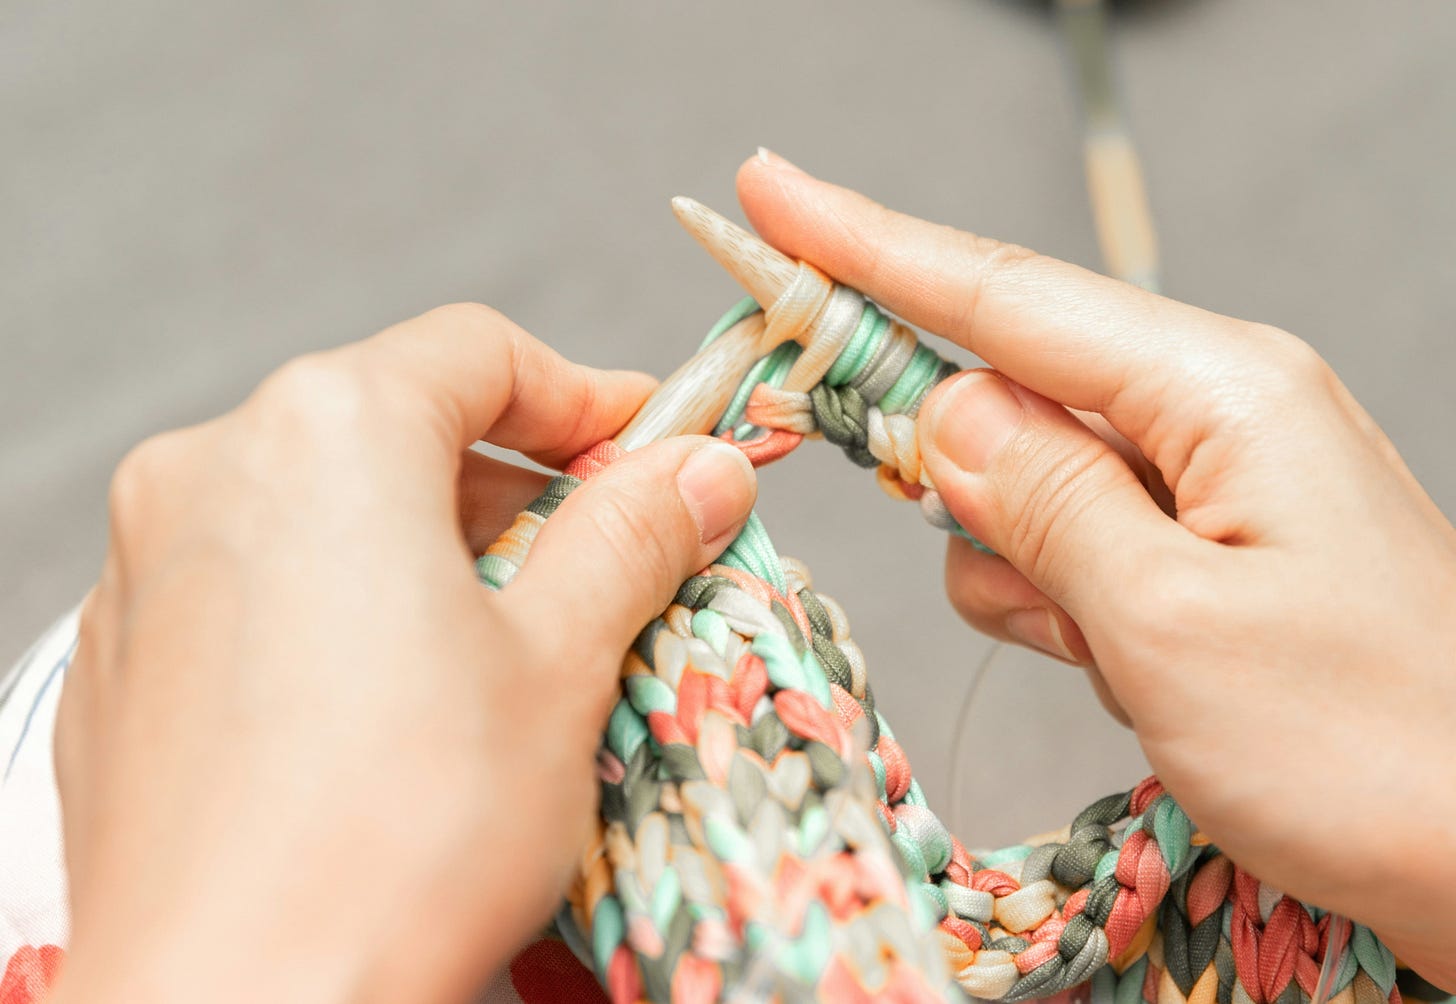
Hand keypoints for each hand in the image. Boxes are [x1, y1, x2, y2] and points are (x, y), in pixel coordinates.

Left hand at [48, 304, 756, 1002]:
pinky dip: (340, 608)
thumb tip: (700, 471)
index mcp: (323, 432)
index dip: (588, 396)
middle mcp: (209, 472)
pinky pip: (254, 589)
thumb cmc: (403, 833)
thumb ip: (631, 536)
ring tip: (507, 651)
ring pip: (322, 509)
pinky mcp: (122, 662)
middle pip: (396, 425)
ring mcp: (146, 569)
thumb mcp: (560, 663)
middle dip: (514, 486)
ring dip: (429, 550)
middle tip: (602, 562)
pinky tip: (397, 708)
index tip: (654, 451)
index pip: (478, 353)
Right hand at [738, 152, 1455, 986]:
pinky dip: (1065, 607)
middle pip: (1009, 388)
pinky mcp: (1203, 549)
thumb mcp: (1168, 625)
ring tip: (1110, 654)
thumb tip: (941, 412)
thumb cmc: (1374, 747)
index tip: (770, 194)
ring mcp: (1211, 484)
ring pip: (1029, 486)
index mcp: (1219, 392)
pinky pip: (1074, 547)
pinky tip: (1125, 667)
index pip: (1003, 296)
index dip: (867, 246)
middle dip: (957, 472)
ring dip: (1026, 572)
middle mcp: (1216, 413)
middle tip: (987, 555)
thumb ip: (1041, 501)